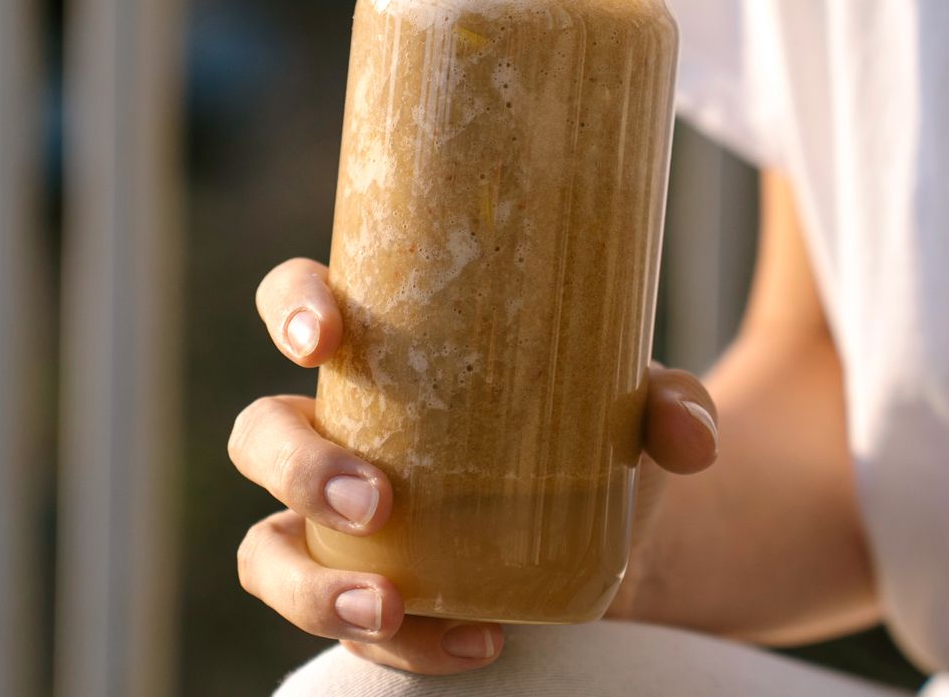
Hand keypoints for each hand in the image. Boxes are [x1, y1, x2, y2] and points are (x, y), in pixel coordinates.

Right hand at [230, 257, 718, 674]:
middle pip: (260, 435)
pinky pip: (346, 627)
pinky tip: (476, 642)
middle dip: (299, 468)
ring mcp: (337, 525)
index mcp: (384, 355)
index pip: (298, 304)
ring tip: (390, 603)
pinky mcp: (366, 594)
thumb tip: (688, 434)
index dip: (289, 309)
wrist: (614, 537)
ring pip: (267, 551)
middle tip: (376, 499)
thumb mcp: (641, 409)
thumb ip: (673, 405)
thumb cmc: (594, 435)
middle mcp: (339, 433)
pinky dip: (402, 646)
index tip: (325, 337)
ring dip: (311, 583)